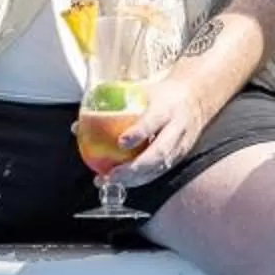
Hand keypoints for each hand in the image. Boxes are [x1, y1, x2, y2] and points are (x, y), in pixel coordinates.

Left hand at [101, 64, 214, 187]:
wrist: (196, 98)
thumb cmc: (162, 95)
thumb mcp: (141, 91)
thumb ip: (111, 107)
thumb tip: (78, 126)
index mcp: (167, 107)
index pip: (154, 121)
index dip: (138, 132)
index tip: (121, 141)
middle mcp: (176, 128)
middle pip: (159, 152)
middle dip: (135, 167)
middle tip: (111, 174)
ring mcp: (180, 145)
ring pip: (159, 167)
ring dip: (135, 178)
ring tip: (111, 181)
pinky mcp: (179, 156)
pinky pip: (160, 171)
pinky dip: (141, 180)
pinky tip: (123, 183)